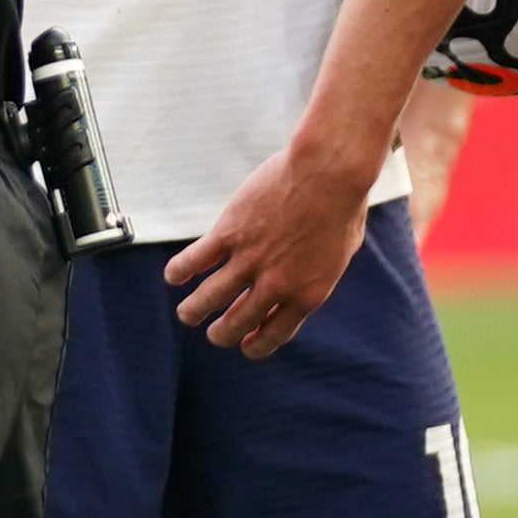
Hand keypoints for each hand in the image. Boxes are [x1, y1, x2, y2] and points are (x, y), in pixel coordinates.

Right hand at [166, 132, 370, 358]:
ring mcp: (250, 260)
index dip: (255, 346)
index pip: (273, 335)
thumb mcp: (342, 251)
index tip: (245, 344)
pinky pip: (194, 261)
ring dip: (193, 311)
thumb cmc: (343, 205)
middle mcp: (276, 285)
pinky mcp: (229, 233)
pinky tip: (173, 277)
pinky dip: (179, 272)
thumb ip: (319, 272)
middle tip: (213, 333)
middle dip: (221, 335)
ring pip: (209, 299)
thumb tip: (306, 279)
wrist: (329, 172)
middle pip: (236, 323)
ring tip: (187, 314)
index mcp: (307, 294)